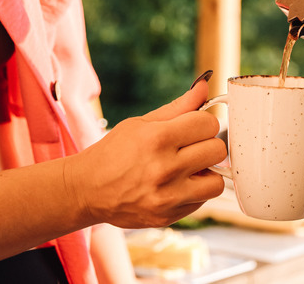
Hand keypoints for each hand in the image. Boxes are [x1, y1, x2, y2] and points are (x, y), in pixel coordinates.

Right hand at [66, 80, 225, 227]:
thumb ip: (179, 107)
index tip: (193, 127)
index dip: (204, 123)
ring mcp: (167, 197)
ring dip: (206, 173)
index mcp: (157, 139)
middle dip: (207, 145)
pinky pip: (202, 202)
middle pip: (217, 150)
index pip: (209, 123)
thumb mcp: (142, 123)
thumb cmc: (115, 152)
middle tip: (190, 148)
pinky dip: (194, 192)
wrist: (86, 190)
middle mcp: (164, 169)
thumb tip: (205, 86)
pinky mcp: (168, 217)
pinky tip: (175, 186)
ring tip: (188, 169)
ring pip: (217, 182)